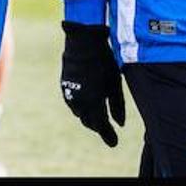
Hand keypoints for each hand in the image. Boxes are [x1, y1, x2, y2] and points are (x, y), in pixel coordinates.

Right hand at [60, 21, 124, 145]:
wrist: (82, 42)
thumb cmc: (103, 61)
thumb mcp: (115, 83)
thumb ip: (117, 105)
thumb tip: (120, 124)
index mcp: (93, 101)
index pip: (101, 126)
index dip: (108, 136)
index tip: (114, 143)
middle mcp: (79, 102)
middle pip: (89, 122)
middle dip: (99, 127)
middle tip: (108, 131)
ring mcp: (70, 95)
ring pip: (80, 114)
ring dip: (89, 118)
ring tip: (99, 118)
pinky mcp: (65, 88)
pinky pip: (74, 105)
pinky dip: (82, 108)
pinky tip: (88, 105)